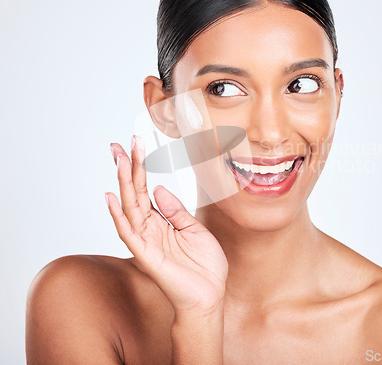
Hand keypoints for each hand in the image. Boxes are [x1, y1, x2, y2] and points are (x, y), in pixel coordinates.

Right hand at [106, 135, 227, 315]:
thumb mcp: (195, 229)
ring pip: (129, 207)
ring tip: (119, 159)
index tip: (134, 145)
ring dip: (123, 182)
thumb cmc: (204, 266)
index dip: (139, 167)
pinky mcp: (147, 256)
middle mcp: (149, 229)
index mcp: (161, 221)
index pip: (145, 190)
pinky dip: (118, 215)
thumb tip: (160, 188)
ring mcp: (146, 241)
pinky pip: (129, 233)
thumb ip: (176, 210)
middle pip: (133, 193)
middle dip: (127, 168)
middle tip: (120, 143)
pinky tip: (111, 197)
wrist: (210, 296)